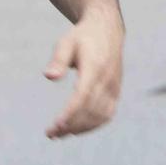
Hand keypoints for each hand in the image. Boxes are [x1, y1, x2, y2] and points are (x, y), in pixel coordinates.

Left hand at [44, 11, 122, 138]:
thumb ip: (58, 60)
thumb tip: (49, 76)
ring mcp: (114, 86)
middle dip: (71, 125)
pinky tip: (77, 129)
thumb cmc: (82, 37)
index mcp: (95, 67)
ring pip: (101, 115)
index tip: (56, 126)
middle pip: (91, 110)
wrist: (107, 30)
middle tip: (51, 134)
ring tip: (61, 134)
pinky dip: (94, 124)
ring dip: (82, 128)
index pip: (83, 96)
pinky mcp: (117, 91)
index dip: (70, 113)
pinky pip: (108, 113)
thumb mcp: (66, 43)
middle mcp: (108, 79)